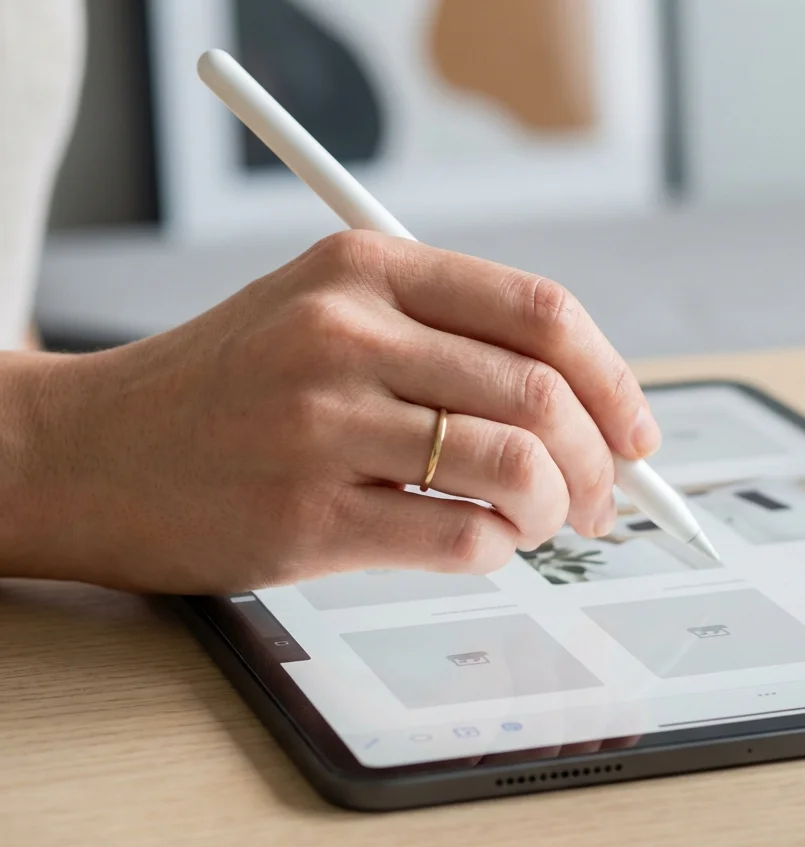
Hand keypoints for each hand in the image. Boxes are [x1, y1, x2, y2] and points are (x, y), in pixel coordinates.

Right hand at [1, 232, 660, 593]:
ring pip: (514, 466)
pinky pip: (461, 536)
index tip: (636, 431)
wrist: (92, 452)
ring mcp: (323, 424)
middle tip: (604, 498)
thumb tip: (590, 407)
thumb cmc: (230, 388)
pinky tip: (481, 541)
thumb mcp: (328, 313)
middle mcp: (346, 333)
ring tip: (543, 523)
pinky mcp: (308, 515)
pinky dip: (499, 547)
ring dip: (556, 508)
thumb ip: (449, 341)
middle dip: (602, 460)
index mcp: (366, 266)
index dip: (614, 378)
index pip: (542, 313)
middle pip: (543, 393)